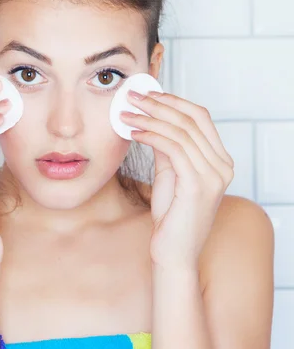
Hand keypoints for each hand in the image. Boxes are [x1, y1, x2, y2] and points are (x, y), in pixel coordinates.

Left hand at [120, 89, 234, 270]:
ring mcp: (214, 176)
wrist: (173, 253)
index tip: (148, 94)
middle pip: (191, 119)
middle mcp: (223, 166)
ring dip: (149, 118)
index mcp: (220, 160)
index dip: (173, 101)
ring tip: (126, 114)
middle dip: (159, 104)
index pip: (200, 117)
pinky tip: (133, 133)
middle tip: (132, 97)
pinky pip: (173, 149)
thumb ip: (167, 148)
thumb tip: (152, 119)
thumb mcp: (170, 174)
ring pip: (181, 131)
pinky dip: (151, 136)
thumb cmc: (171, 216)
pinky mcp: (198, 185)